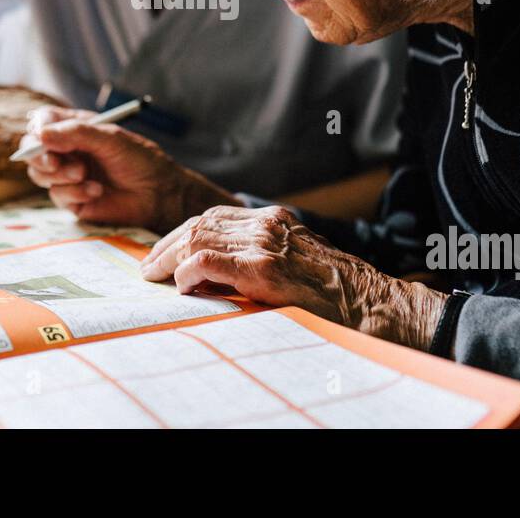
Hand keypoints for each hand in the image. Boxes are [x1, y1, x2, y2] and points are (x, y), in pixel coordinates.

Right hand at [20, 106, 235, 233]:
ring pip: (41, 174)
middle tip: (55, 163)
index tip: (42, 135)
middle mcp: (68, 150)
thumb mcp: (110, 138)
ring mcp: (68, 175)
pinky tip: (96, 191)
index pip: (43, 121)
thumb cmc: (139, 160)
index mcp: (76, 128)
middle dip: (40, 157)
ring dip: (60, 175)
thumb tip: (40, 134)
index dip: (38, 127)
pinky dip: (75, 192)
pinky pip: (57, 195)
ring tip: (84, 175)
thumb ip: (75, 133)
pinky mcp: (72, 199)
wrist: (158, 194)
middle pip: (32, 150)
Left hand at [139, 205, 447, 348]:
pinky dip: (188, 273)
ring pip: (197, 237)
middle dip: (167, 245)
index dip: (182, 234)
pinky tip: (182, 287)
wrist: (371, 304)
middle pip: (199, 223)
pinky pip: (208, 261)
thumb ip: (260, 258)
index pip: (213, 216)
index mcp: (274, 220)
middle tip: (148, 269)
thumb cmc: (335, 293)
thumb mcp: (295, 263)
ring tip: (156, 278)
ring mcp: (265, 244)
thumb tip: (213, 273)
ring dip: (170, 259)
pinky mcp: (264, 269)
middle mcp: (267, 224)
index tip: (163, 254)